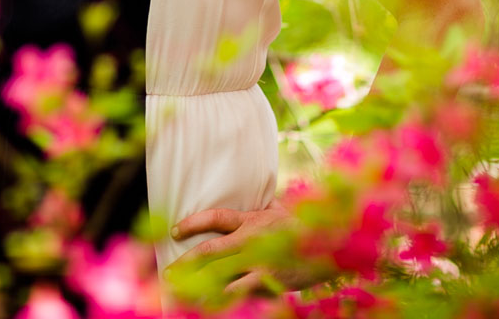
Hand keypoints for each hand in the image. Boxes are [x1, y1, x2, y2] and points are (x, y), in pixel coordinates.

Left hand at [173, 199, 326, 292]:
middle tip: (168, 273)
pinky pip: (239, 290)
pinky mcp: (267, 278)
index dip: (193, 223)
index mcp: (251, 220)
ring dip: (197, 284)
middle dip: (186, 263)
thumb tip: (259, 194)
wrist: (331, 243)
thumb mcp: (282, 212)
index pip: (215, 217)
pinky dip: (222, 298)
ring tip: (180, 293)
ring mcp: (257, 260)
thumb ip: (266, 206)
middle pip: (209, 250)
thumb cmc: (305, 228)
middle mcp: (250, 239)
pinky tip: (208, 305)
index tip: (174, 231)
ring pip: (219, 273)